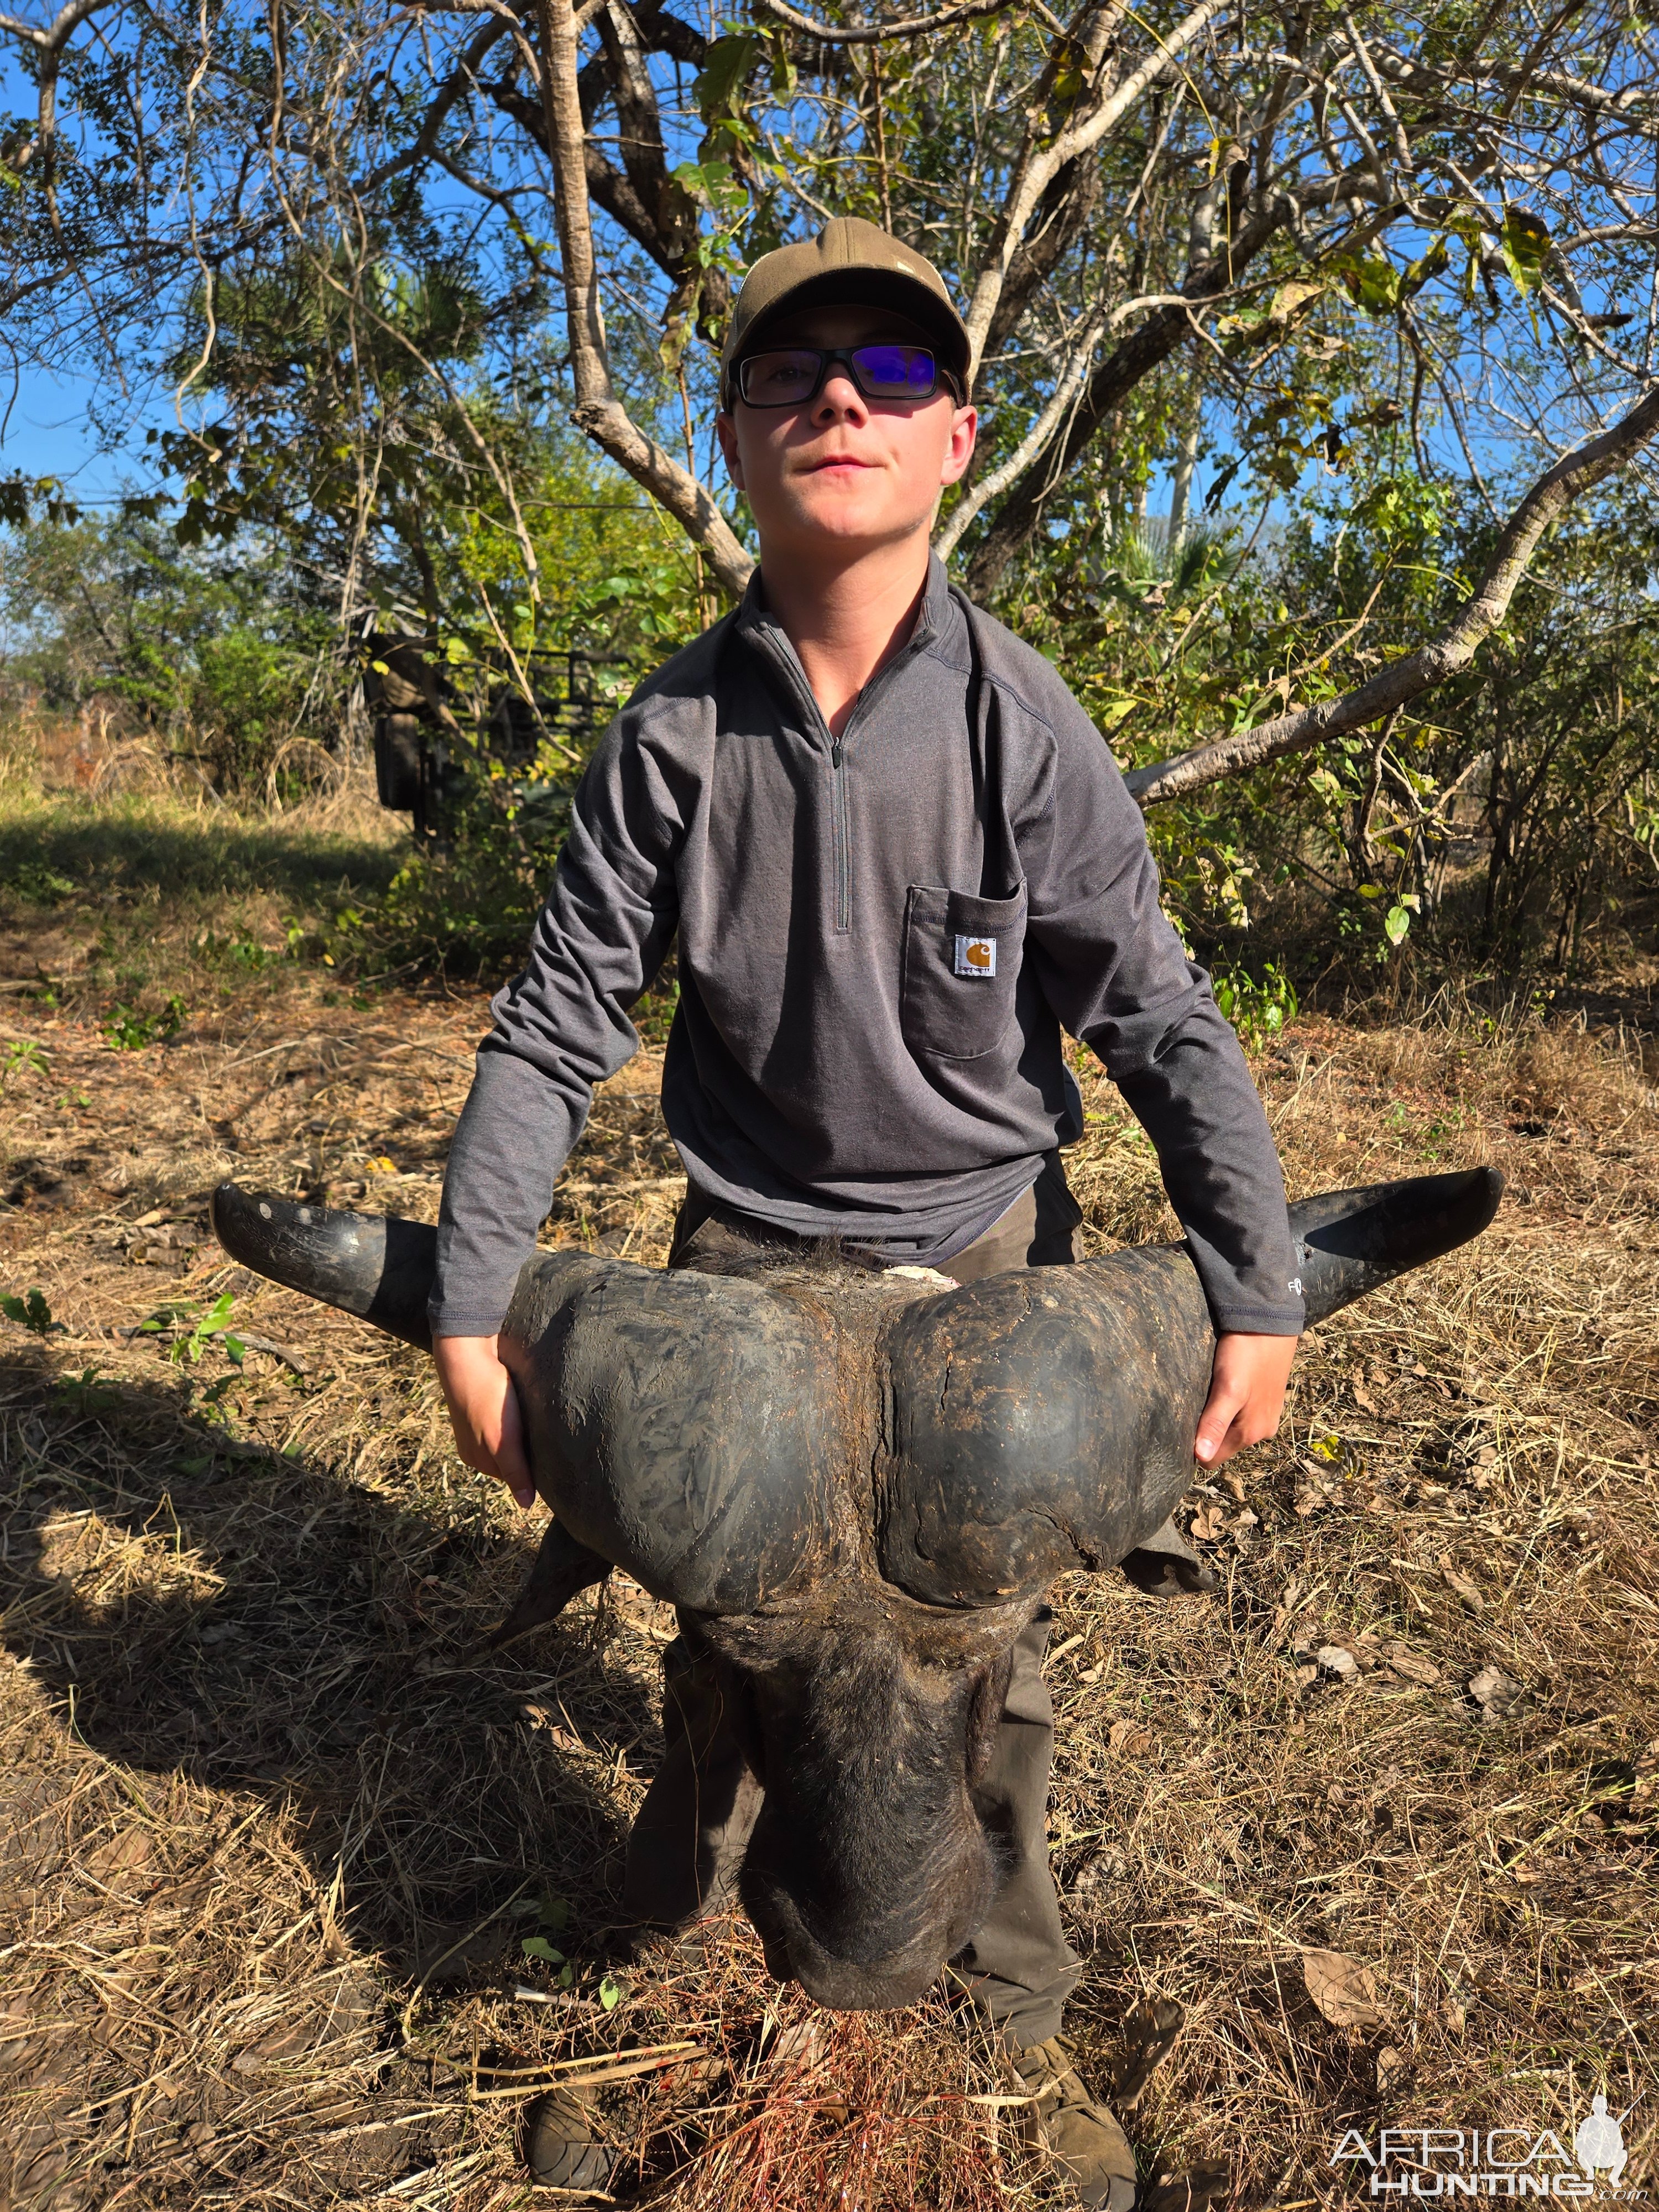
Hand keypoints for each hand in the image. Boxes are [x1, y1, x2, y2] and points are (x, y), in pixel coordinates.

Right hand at [432, 1334, 534, 1507]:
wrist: (467, 1354)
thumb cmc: (487, 1397)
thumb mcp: (503, 1441)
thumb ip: (515, 1472)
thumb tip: (525, 1505)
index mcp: (477, 1459)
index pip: (513, 1475)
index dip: (532, 1467)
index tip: (551, 1457)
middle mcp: (474, 1445)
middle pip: (510, 1458)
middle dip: (528, 1450)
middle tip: (548, 1436)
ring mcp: (476, 1424)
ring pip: (509, 1438)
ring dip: (523, 1432)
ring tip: (535, 1419)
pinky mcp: (483, 1403)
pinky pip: (504, 1418)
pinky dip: (517, 1416)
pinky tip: (523, 1405)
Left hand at [1194, 1331, 1297, 1467]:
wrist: (1270, 1321)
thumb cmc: (1246, 1354)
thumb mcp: (1227, 1389)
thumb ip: (1215, 1423)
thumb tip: (1201, 1457)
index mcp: (1250, 1434)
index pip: (1212, 1459)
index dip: (1194, 1447)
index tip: (1180, 1426)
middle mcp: (1261, 1431)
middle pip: (1221, 1444)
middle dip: (1205, 1431)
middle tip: (1191, 1405)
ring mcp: (1266, 1415)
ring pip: (1231, 1428)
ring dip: (1216, 1417)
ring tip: (1207, 1393)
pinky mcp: (1266, 1400)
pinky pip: (1241, 1413)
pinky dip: (1229, 1405)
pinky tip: (1223, 1387)